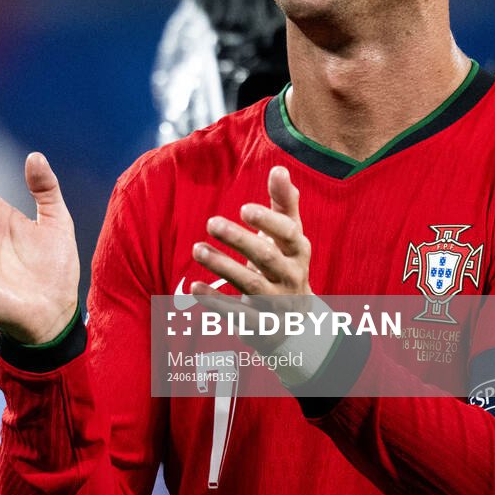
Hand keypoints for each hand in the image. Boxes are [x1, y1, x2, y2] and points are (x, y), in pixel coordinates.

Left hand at [189, 165, 315, 360]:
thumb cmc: (287, 264)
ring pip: (250, 284)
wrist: (299, 323)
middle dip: (239, 239)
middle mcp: (291, 276)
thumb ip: (284, 203)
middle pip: (266, 257)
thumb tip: (279, 169)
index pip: (288, 233)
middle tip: (211, 222)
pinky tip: (194, 286)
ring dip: (222, 266)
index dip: (267, 221)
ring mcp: (277, 303)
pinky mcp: (260, 324)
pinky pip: (237, 313)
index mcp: (299, 251)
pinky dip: (216, 302)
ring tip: (197, 249)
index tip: (243, 209)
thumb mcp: (290, 236)